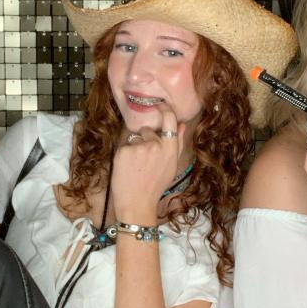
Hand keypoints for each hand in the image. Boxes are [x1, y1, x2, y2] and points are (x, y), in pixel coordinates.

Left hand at [111, 107, 184, 223]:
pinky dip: (125, 155)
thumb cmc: (156, 185)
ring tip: (136, 167)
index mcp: (170, 148)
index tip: (160, 104)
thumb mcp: (172, 165)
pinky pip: (124, 146)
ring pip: (135, 138)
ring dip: (134, 148)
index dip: (164, 109)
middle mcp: (156, 144)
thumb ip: (177, 143)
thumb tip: (183, 124)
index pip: (169, 119)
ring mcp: (139, 147)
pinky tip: (128, 168)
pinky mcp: (123, 150)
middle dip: (145, 140)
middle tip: (144, 161)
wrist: (137, 203)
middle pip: (148, 131)